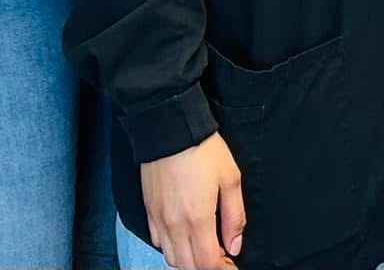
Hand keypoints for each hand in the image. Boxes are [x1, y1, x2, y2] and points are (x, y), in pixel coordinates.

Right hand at [139, 133, 245, 268]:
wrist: (170, 128)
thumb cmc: (204, 151)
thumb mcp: (230, 179)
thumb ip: (234, 216)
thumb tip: (234, 246)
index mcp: (198, 218)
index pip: (207, 262)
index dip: (222, 268)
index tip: (231, 263)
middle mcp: (175, 224)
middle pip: (188, 265)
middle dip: (205, 265)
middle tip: (219, 255)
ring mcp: (159, 218)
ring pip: (171, 257)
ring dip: (187, 259)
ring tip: (202, 246)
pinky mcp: (149, 210)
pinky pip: (157, 241)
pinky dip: (171, 246)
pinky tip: (183, 235)